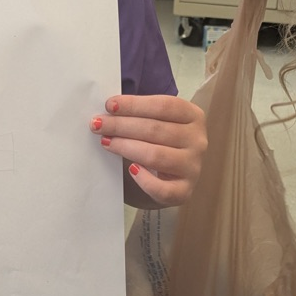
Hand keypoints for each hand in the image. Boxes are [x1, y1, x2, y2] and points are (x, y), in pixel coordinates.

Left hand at [90, 94, 206, 207]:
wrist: (165, 178)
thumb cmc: (156, 143)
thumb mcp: (153, 123)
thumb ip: (137, 115)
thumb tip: (107, 112)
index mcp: (193, 116)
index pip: (164, 106)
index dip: (134, 105)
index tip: (109, 105)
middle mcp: (197, 140)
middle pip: (155, 129)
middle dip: (121, 125)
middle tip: (97, 125)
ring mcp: (193, 167)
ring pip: (155, 155)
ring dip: (126, 147)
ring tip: (106, 142)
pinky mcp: (184, 191)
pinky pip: (162, 188)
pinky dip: (144, 180)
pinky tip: (130, 169)